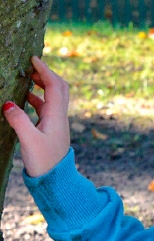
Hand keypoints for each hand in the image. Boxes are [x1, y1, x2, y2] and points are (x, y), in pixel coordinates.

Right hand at [2, 56, 70, 177]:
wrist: (56, 181)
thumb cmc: (44, 163)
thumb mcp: (28, 141)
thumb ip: (18, 121)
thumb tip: (7, 103)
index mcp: (56, 116)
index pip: (54, 86)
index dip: (45, 70)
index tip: (33, 58)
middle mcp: (59, 118)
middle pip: (58, 89)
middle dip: (46, 75)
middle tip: (31, 67)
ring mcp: (56, 124)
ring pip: (52, 98)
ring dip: (41, 87)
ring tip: (26, 79)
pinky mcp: (51, 131)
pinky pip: (46, 109)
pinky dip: (36, 100)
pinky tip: (24, 100)